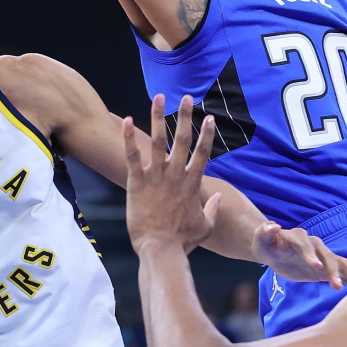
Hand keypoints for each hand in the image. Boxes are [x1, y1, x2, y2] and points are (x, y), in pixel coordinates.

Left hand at [123, 95, 219, 254]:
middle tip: (187, 97)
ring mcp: (156, 177)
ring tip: (158, 98)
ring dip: (157, 117)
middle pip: (182, 139)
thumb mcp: (206, 227)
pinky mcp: (137, 182)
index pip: (203, 153)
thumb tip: (220, 196)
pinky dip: (128, 137)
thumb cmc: (183, 241)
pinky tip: (125, 120)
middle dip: (185, 116)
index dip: (207, 134)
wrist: (160, 249)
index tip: (210, 117)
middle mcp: (176, 175)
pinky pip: (132, 156)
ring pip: (158, 140)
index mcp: (192, 184)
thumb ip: (214, 209)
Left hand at [251, 223, 346, 289]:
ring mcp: (323, 256)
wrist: (275, 251)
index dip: (311, 255)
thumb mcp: (261, 239)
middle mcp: (315, 245)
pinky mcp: (327, 268)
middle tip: (336, 286)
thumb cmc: (267, 245)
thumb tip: (274, 225)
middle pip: (328, 256)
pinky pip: (344, 273)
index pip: (306, 245)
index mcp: (299, 237)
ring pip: (342, 264)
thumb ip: (265, 232)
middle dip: (332, 270)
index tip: (315, 267)